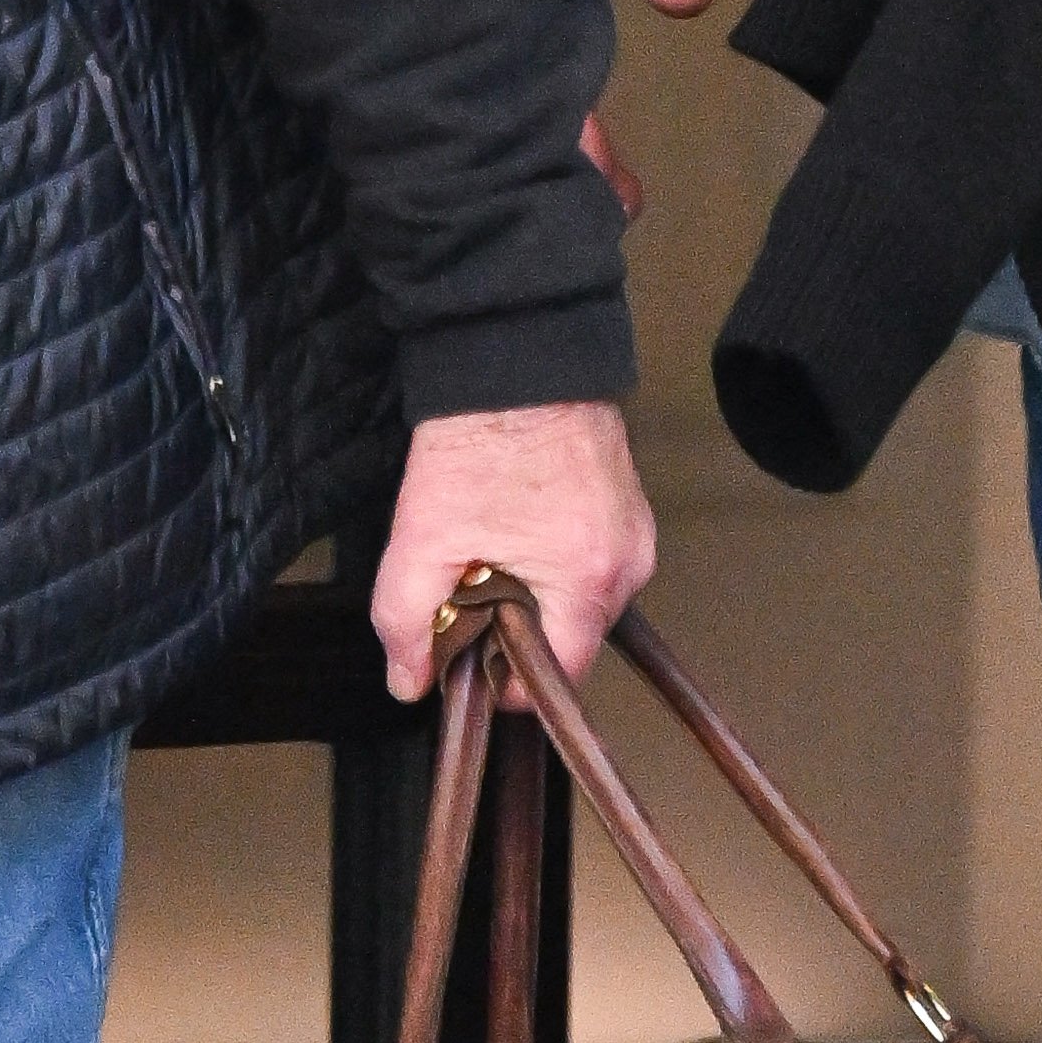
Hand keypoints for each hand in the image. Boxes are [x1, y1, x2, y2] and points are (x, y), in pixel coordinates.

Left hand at [369, 401, 656, 698]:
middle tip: (475, 589)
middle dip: (519, 633)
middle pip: (572, 642)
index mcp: (589, 579)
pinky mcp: (631, 506)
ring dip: (539, 596)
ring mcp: (636, 530)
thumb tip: (410, 681)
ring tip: (496, 552)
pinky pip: (594, 563)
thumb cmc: (481, 441)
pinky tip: (521, 529)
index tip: (470, 651)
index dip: (501, 679)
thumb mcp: (420, 543)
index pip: (556, 680)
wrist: (517, 361)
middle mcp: (630, 560)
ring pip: (582, 604)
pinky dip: (556, 562)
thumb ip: (405, 627)